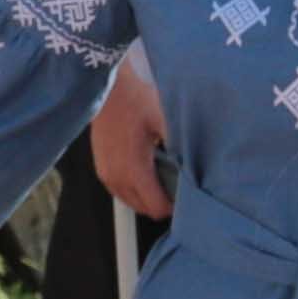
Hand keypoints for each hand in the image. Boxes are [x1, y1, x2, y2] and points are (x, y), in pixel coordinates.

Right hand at [90, 49, 173, 220]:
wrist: (109, 89)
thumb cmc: (135, 101)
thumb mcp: (165, 121)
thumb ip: (180, 146)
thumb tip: (196, 166)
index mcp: (134, 169)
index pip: (156, 207)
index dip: (173, 206)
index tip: (185, 197)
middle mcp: (117, 177)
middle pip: (144, 209)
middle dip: (160, 203)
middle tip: (176, 187)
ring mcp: (107, 174)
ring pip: (131, 202)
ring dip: (146, 197)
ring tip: (162, 179)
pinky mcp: (101, 168)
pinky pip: (120, 191)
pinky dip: (133, 189)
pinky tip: (145, 172)